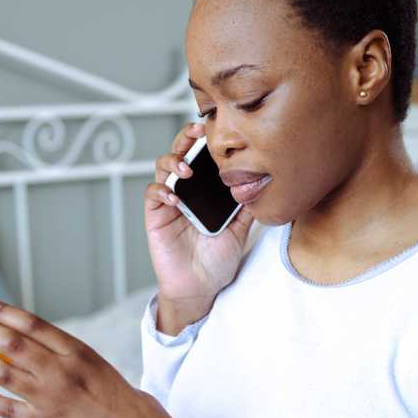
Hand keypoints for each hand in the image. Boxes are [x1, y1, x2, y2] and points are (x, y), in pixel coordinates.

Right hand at [144, 121, 254, 306]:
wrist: (201, 288)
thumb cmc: (217, 260)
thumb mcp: (240, 229)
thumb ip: (246, 206)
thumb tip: (264, 183)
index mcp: (205, 190)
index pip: (202, 156)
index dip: (205, 140)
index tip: (216, 129)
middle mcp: (186, 190)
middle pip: (179, 152)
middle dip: (185, 138)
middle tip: (196, 132)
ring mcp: (169, 201)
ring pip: (162, 167)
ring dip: (172, 161)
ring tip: (186, 169)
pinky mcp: (156, 216)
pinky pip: (153, 194)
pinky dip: (162, 190)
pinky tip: (175, 197)